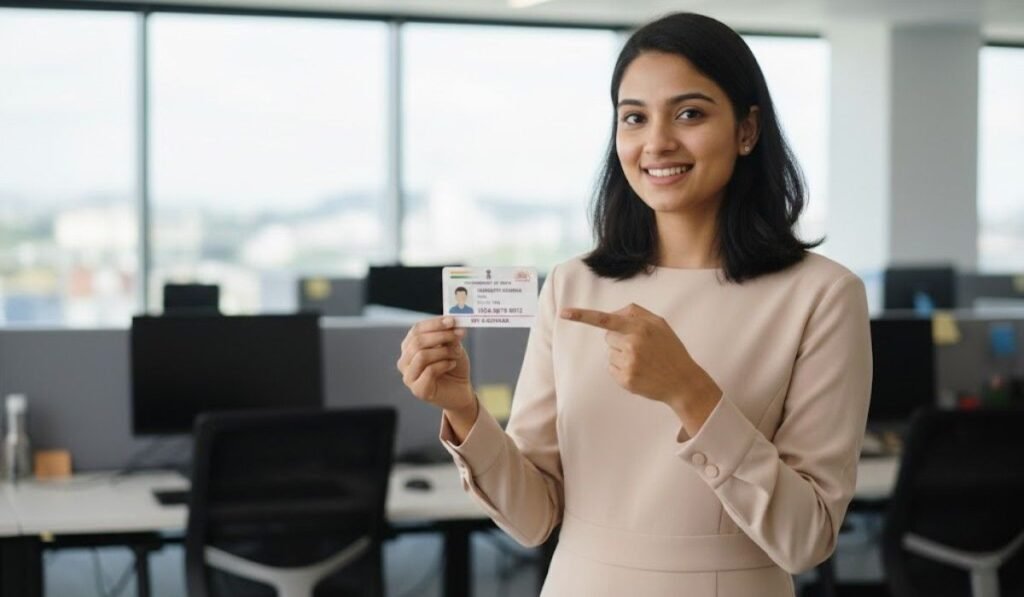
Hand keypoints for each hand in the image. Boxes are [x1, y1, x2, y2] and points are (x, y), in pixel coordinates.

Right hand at [397, 317, 474, 415]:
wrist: (460, 391)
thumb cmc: (453, 366)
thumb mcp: (452, 347)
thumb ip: (449, 336)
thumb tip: (451, 324)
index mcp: (409, 347)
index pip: (416, 330)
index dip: (434, 323)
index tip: (452, 320)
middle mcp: (405, 361)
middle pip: (418, 341)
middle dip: (441, 335)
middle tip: (459, 334)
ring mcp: (409, 377)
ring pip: (422, 355)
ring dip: (443, 351)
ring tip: (457, 353)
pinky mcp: (418, 390)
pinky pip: (429, 371)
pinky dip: (444, 364)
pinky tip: (452, 364)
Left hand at [560, 303, 721, 434]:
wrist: (683, 381)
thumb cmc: (670, 349)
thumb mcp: (659, 324)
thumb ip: (635, 313)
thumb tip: (612, 312)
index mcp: (640, 326)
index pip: (605, 318)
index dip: (582, 315)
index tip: (563, 313)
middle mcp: (632, 343)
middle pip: (607, 337)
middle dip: (619, 341)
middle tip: (641, 349)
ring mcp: (628, 362)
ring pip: (610, 354)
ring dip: (622, 357)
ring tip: (643, 362)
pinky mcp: (626, 379)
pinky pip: (612, 369)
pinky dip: (622, 371)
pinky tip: (640, 372)